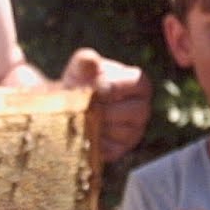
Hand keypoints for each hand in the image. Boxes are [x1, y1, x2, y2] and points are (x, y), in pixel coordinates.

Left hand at [60, 47, 152, 161]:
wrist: (67, 107)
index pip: (138, 84)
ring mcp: (134, 131)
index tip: (95, 88)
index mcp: (139, 84)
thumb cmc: (79, 82)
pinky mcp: (121, 149)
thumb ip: (85, 61)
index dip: (115, 86)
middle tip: (86, 106)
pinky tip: (84, 131)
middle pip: (136, 111)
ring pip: (123, 132)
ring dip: (99, 124)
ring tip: (82, 117)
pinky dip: (94, 141)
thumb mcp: (80, 68)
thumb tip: (91, 61)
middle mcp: (142, 108)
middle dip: (108, 108)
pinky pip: (112, 149)